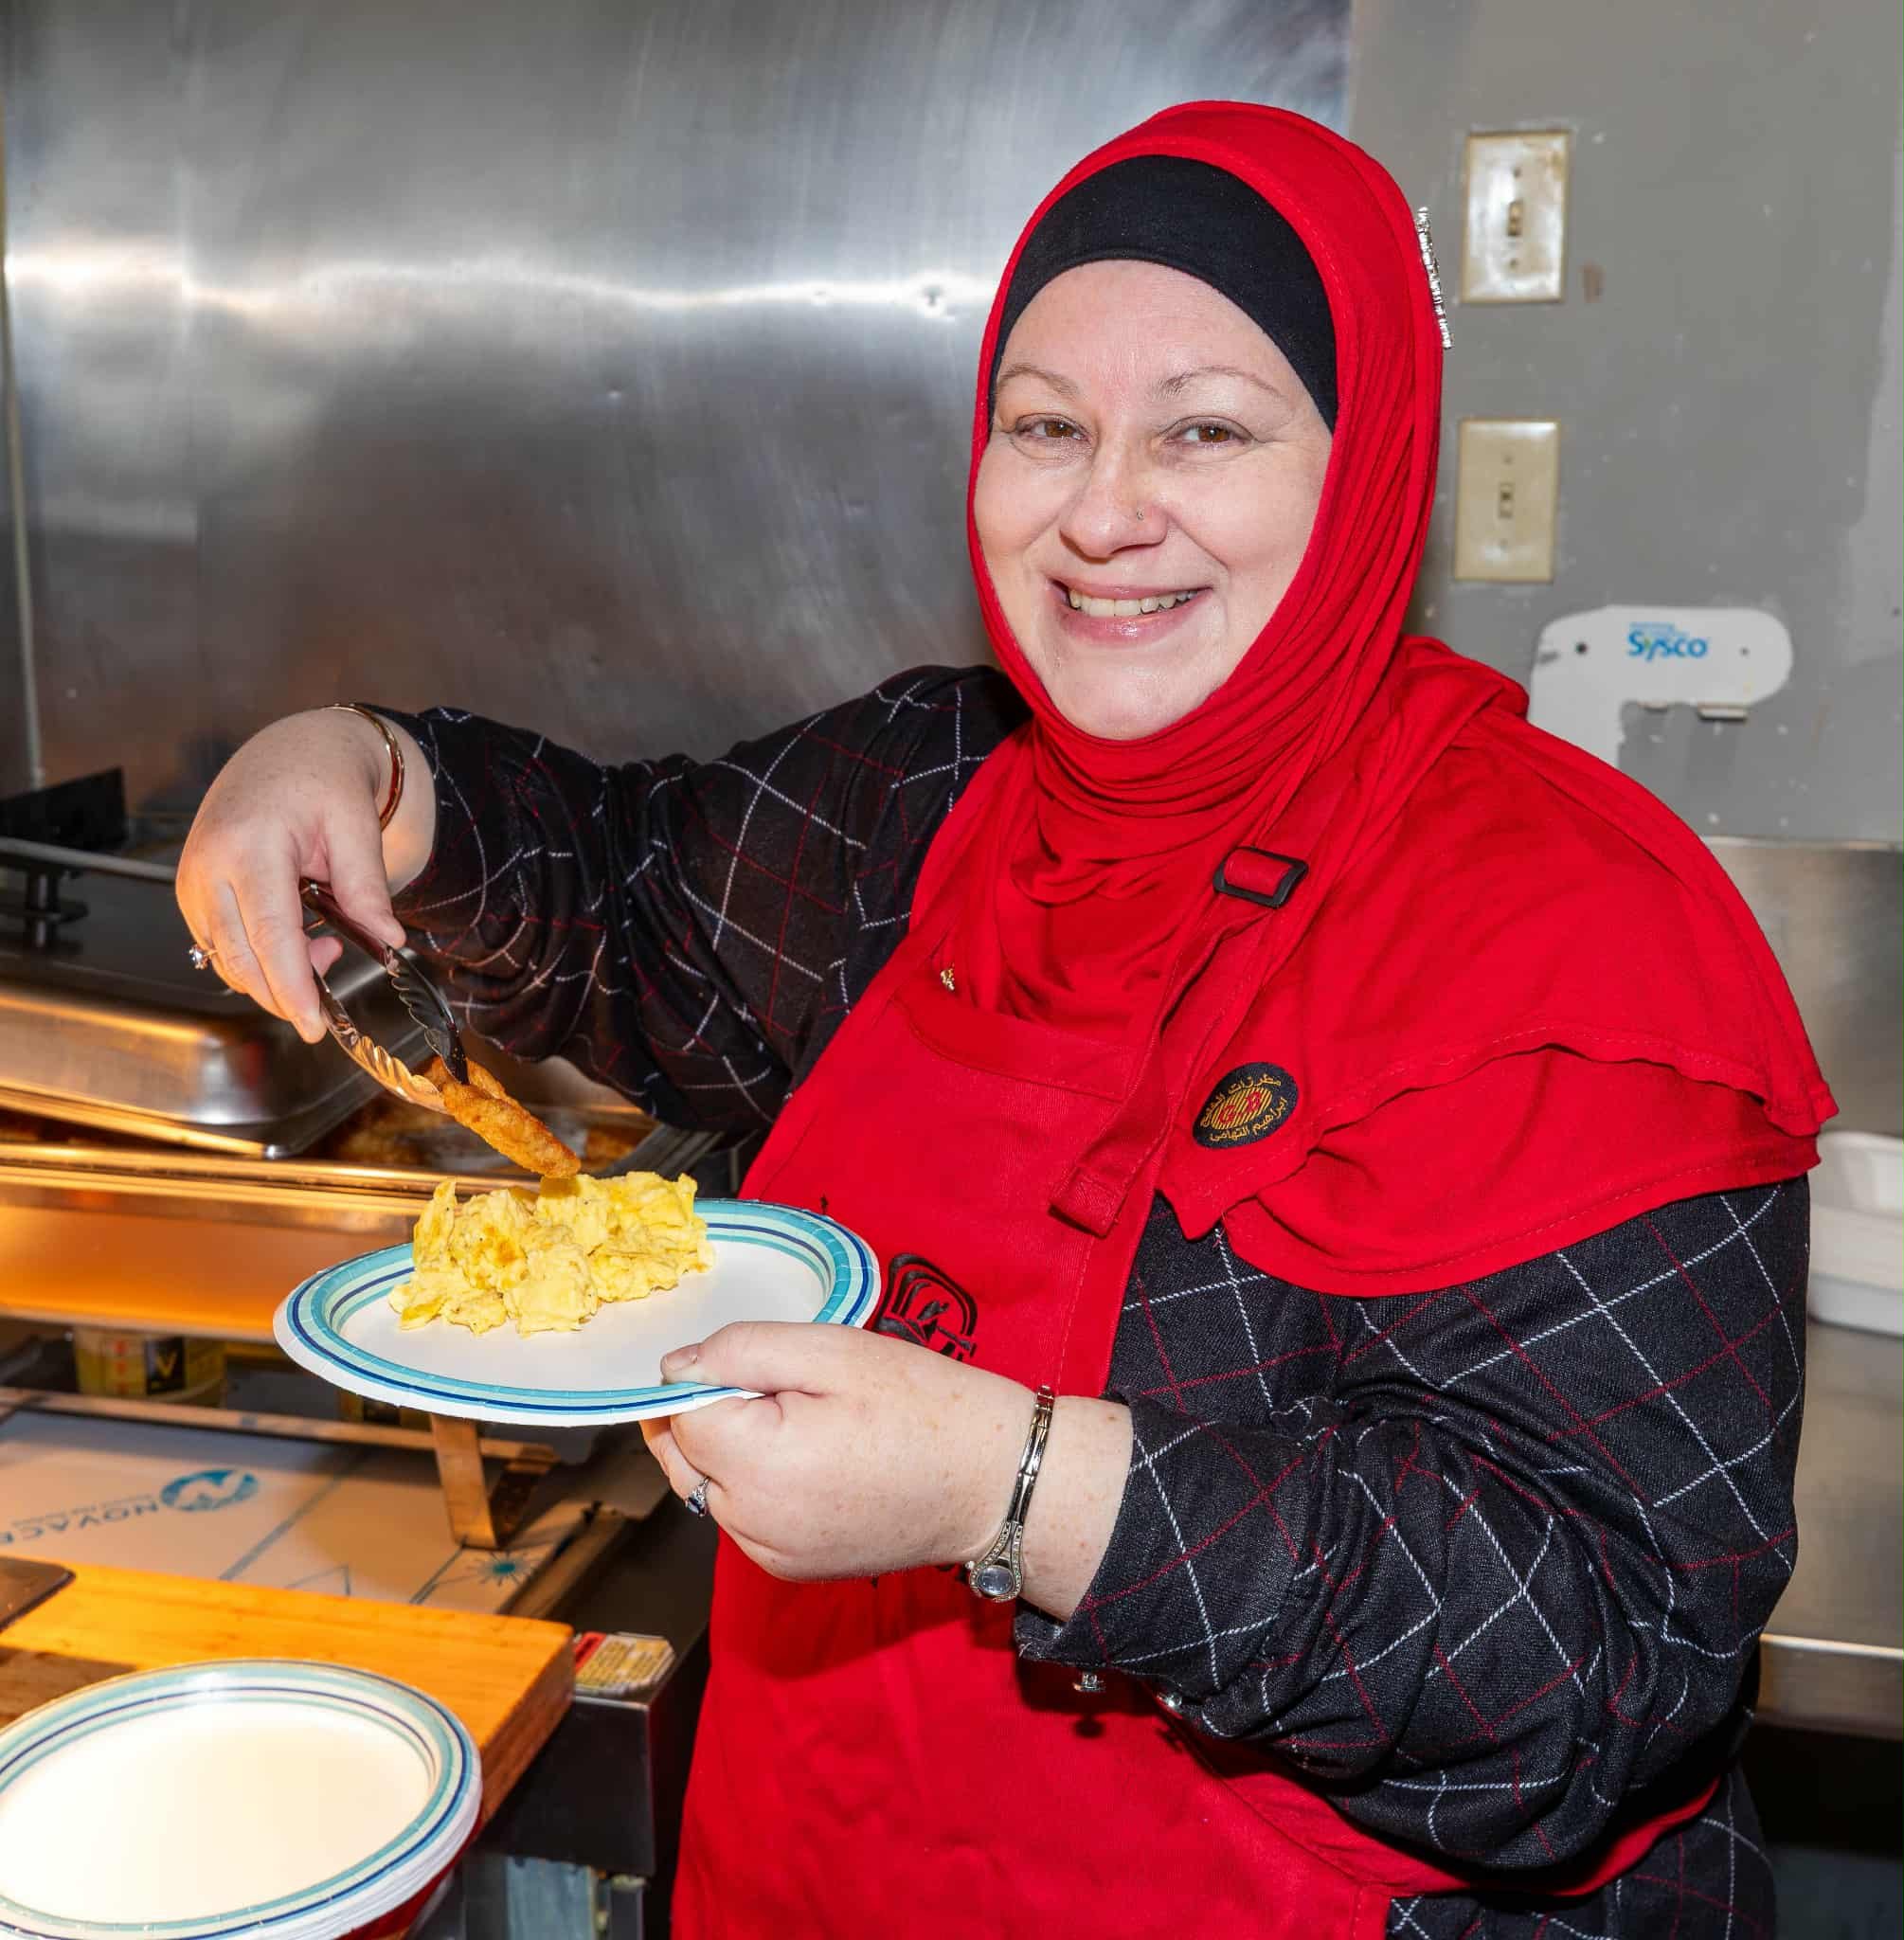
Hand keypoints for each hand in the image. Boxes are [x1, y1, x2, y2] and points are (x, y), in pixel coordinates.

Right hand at [175, 709, 433, 1040]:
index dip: (290, 986)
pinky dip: (257, 958)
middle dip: (282, 995)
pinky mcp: (191, 891)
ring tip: (326, 946)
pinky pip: (220, 945)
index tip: (312, 1025)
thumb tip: (390, 940)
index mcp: (250, 846)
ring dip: (274, 975)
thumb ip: (368, 886)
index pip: (267, 935)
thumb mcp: (357, 825)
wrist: (287, 751)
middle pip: (239, 958)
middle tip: (326, 1009)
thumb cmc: (323, 780)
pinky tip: (298, 937)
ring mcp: (192, 881)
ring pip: (225, 959)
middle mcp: (208, 866)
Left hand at [640, 1323, 1031, 1582]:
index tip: (756, 1361)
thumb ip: (741, 1351)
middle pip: (683, 1458)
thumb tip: (673, 1367)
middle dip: (707, 1415)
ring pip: (707, 1489)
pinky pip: (742, 1516)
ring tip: (801, 1421)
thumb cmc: (922, 1404)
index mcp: (760, 1466)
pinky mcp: (789, 1568)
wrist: (993, 1482)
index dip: (704, 1377)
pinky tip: (808, 1458)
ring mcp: (769, 1555)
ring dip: (729, 1451)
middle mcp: (752, 1525)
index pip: (679, 1415)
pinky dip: (754, 1484)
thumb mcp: (834, 1350)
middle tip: (774, 1384)